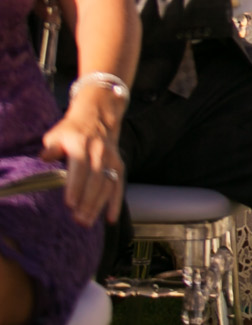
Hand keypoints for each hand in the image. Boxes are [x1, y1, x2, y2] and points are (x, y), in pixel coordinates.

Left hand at [41, 88, 124, 225]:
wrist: (98, 116)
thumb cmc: (71, 130)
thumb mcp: (57, 134)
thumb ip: (52, 147)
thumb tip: (44, 157)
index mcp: (82, 144)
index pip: (80, 167)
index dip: (75, 186)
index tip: (70, 204)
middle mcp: (99, 152)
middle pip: (95, 180)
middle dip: (87, 202)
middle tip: (78, 221)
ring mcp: (111, 159)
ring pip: (107, 185)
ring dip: (98, 206)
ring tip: (87, 223)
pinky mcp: (119, 165)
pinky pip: (119, 185)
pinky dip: (116, 203)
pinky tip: (110, 219)